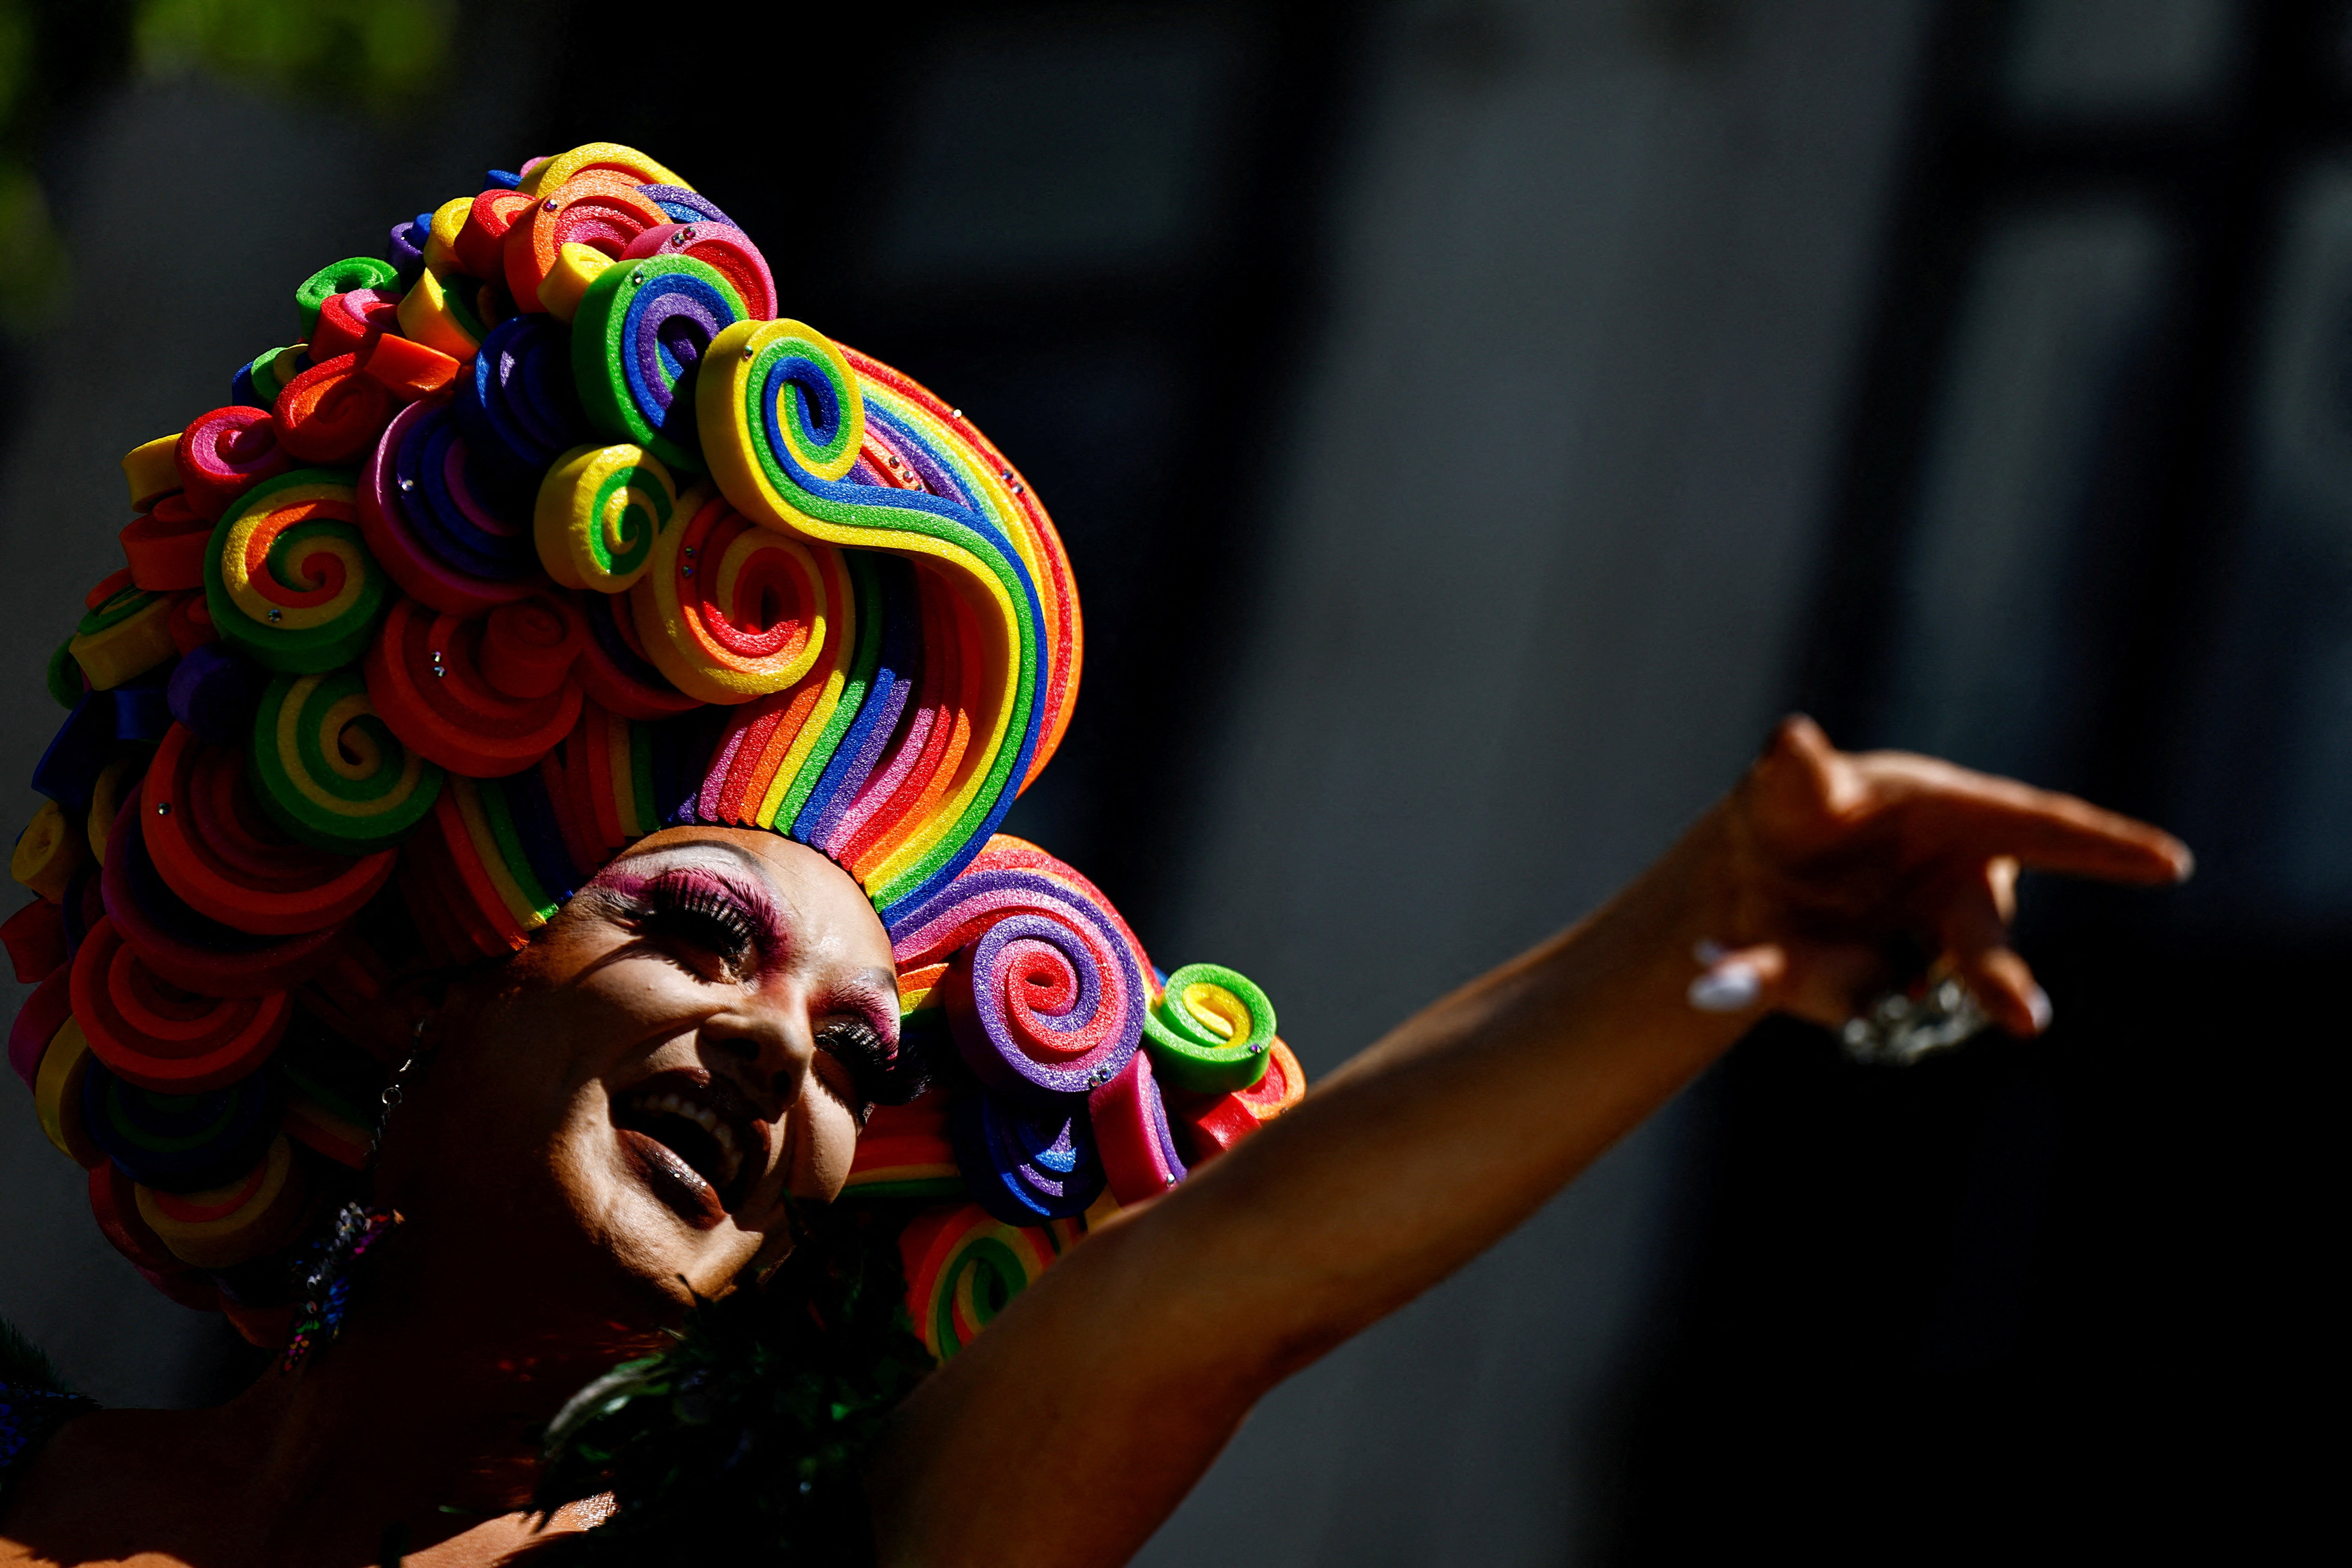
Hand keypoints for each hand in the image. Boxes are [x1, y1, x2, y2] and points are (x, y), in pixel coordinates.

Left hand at [1687, 716, 2191, 1035]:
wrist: (1758, 879)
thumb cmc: (1794, 816)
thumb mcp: (1787, 792)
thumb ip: (1794, 778)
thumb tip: (1789, 738)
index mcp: (1949, 818)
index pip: (2038, 828)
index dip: (2104, 847)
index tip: (2170, 862)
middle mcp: (1950, 889)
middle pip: (1980, 937)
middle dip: (1998, 977)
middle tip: (2023, 1019)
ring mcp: (1917, 949)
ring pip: (1900, 983)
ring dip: (1848, 987)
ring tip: (1774, 981)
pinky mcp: (1872, 989)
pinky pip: (1838, 994)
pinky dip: (1776, 979)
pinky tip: (1721, 968)